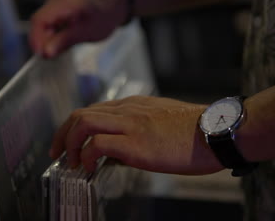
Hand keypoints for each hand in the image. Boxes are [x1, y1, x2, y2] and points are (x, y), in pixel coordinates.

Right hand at [29, 0, 126, 57]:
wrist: (114, 6)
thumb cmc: (104, 17)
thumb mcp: (87, 32)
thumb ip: (65, 41)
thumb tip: (46, 53)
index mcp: (63, 1)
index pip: (39, 20)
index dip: (36, 39)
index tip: (42, 56)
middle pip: (39, 23)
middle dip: (44, 41)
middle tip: (55, 55)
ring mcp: (55, 2)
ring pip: (43, 25)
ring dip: (50, 39)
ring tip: (66, 46)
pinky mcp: (57, 9)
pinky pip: (49, 24)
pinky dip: (54, 35)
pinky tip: (65, 40)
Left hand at [50, 96, 223, 174]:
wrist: (218, 131)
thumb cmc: (195, 131)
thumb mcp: (161, 122)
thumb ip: (137, 130)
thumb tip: (117, 151)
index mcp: (133, 105)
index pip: (93, 110)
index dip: (74, 127)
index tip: (68, 143)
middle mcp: (127, 110)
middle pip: (80, 114)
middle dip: (62, 134)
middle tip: (57, 153)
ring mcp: (131, 124)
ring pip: (83, 123)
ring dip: (69, 143)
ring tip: (70, 162)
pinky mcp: (136, 142)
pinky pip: (97, 144)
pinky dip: (86, 156)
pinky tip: (89, 168)